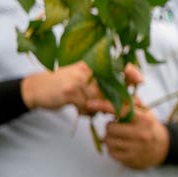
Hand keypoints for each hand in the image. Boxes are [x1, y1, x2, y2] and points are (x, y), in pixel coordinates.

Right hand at [21, 63, 142, 114]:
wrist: (36, 89)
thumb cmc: (63, 86)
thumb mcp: (83, 81)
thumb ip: (101, 86)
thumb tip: (123, 98)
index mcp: (91, 65)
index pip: (116, 65)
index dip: (130, 71)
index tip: (141, 80)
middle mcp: (87, 69)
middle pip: (111, 86)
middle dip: (118, 100)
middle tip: (121, 110)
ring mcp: (79, 79)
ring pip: (99, 100)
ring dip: (96, 108)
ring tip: (87, 107)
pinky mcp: (71, 91)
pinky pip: (87, 106)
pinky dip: (85, 111)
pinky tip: (78, 108)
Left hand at [102, 96, 169, 168]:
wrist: (162, 148)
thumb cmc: (149, 126)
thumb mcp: (145, 111)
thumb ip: (132, 101)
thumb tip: (115, 91)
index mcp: (144, 119)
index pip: (121, 110)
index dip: (104, 106)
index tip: (90, 104)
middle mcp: (141, 134)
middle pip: (110, 128)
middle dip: (110, 126)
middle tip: (117, 126)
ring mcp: (136, 148)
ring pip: (108, 141)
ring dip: (109, 138)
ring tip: (118, 136)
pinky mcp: (130, 159)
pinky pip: (110, 153)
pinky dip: (112, 148)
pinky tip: (120, 146)